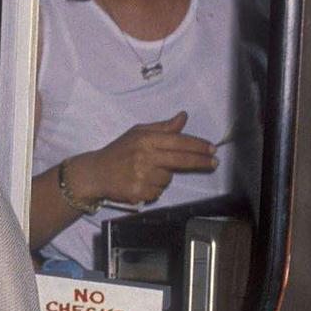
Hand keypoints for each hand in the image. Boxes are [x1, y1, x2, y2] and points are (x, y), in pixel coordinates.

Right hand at [73, 112, 216, 209]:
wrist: (96, 173)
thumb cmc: (119, 151)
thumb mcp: (138, 133)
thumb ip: (163, 127)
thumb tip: (183, 117)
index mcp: (146, 139)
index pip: (178, 141)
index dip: (198, 146)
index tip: (212, 149)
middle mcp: (145, 157)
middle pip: (181, 160)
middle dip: (200, 161)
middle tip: (214, 163)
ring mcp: (142, 176)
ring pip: (168, 178)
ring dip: (163, 177)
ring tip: (146, 172)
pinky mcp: (139, 192)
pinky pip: (158, 192)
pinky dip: (153, 189)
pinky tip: (141, 182)